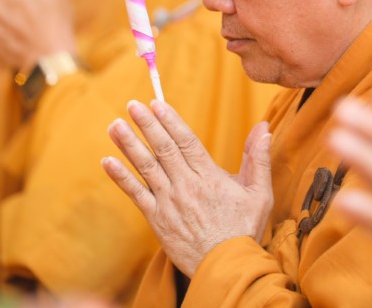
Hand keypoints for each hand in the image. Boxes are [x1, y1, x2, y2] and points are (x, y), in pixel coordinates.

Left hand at [102, 100, 273, 276]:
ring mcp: (169, 202)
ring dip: (129, 145)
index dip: (170, 121)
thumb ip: (258, 159)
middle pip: (163, 149)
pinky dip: (120, 178)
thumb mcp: (259, 194)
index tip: (157, 103)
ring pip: (146, 168)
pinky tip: (107, 161)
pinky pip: (135, 194)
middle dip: (146, 125)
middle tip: (132, 105)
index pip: (186, 141)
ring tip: (114, 125)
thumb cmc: (243, 229)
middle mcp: (186, 186)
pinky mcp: (156, 219)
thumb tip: (264, 128)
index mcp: (209, 177)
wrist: (226, 268)